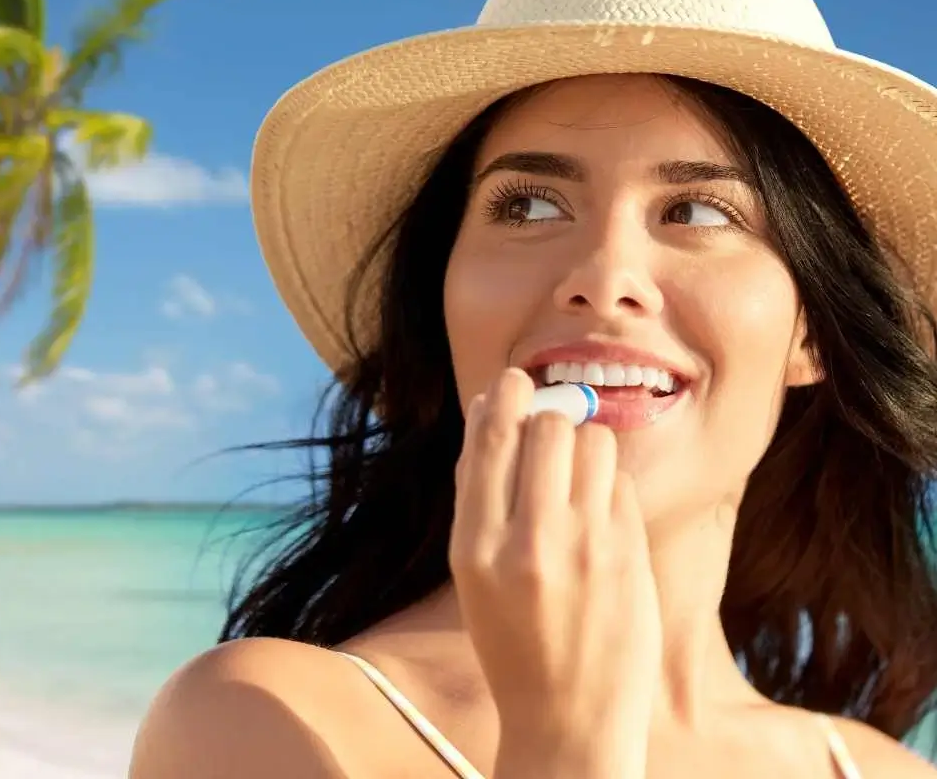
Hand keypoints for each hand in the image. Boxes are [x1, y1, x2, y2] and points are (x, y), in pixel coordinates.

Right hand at [448, 368, 661, 778]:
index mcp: (474, 546)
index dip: (505, 396)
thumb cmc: (511, 639)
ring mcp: (586, 549)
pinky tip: (598, 516)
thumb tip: (490, 409)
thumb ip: (477, 491)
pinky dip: (608, 485)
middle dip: (550, 417)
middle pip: (550, 426)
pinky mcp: (629, 556)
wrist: (568, 721)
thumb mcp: (471, 571)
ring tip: (576, 477)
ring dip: (584, 446)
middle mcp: (529, 542)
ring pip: (595, 443)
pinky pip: (621, 482)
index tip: (514, 381)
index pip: (492, 437)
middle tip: (549, 430)